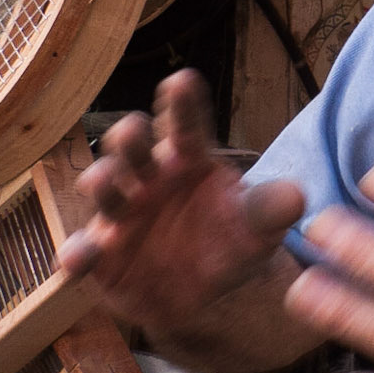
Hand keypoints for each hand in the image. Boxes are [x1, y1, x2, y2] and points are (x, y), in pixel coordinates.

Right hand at [58, 71, 304, 338]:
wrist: (209, 292)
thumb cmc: (231, 241)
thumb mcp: (259, 227)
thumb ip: (271, 209)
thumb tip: (297, 197)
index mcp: (188, 159)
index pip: (186, 125)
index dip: (182, 104)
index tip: (182, 80)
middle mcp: (148, 178)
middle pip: (132, 147)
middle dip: (129, 137)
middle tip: (133, 131)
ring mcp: (119, 213)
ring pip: (103, 188)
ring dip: (101, 182)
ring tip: (103, 183)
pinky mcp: (101, 254)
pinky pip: (83, 251)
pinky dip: (77, 254)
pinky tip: (76, 261)